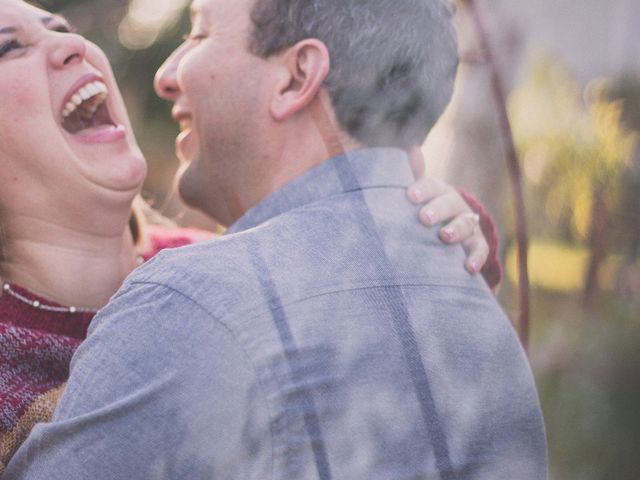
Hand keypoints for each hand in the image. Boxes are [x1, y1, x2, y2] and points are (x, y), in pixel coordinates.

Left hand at [406, 147, 489, 274]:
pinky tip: (469, 268)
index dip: (422, 190)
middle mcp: (455, 204)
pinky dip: (476, 258)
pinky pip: (480, 249)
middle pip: (448, 204)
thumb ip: (414, 176)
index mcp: (437, 191)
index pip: (431, 186)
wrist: (451, 223)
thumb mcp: (419, 193)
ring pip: (465, 224)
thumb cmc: (426, 206)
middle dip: (437, 210)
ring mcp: (468, 223)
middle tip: (424, 217)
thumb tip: (414, 149)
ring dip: (456, 230)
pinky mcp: (477, 242)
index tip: (411, 195)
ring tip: (445, 236)